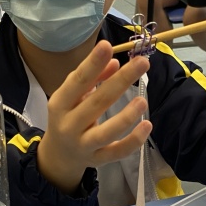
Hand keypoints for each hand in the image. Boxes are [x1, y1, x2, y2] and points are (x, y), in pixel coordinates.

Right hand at [37, 41, 152, 195]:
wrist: (58, 155)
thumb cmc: (68, 116)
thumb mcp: (73, 97)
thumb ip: (92, 79)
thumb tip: (115, 62)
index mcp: (60, 103)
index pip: (77, 81)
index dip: (92, 64)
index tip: (108, 45)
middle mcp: (69, 125)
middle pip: (96, 103)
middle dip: (120, 82)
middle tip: (142, 63)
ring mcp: (83, 145)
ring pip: (105, 133)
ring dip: (125, 117)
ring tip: (143, 100)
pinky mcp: (97, 160)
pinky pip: (116, 153)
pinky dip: (132, 142)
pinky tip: (147, 126)